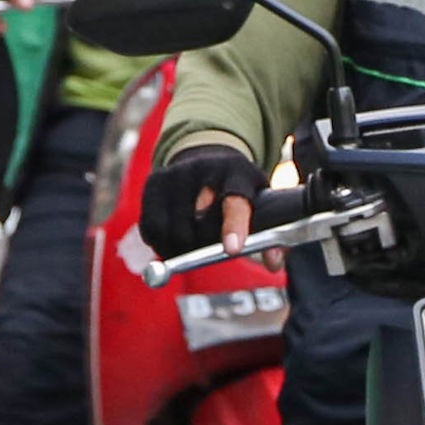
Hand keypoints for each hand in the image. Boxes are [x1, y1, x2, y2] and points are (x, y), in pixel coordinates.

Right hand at [143, 143, 264, 255]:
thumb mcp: (261, 205)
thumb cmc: (240, 191)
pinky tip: (173, 239)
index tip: (231, 250)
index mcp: (238, 171)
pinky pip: (151, 228)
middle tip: (211, 248)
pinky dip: (161, 244)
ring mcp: (176, 173)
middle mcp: (204, 167)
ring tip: (193, 244)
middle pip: (199, 224)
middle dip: (205, 245)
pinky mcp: (153, 182)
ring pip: (174, 231)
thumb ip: (272, 237)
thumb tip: (273, 264)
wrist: (208, 160)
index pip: (236, 200)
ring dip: (182, 249)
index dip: (233, 226)